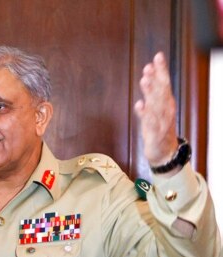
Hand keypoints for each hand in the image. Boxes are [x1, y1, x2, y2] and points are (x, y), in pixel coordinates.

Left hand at [134, 52, 177, 166]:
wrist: (164, 151)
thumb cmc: (158, 127)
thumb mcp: (155, 108)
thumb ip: (151, 93)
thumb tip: (147, 76)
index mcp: (165, 102)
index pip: (164, 82)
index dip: (161, 70)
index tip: (157, 56)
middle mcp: (165, 109)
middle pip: (161, 91)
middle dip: (156, 77)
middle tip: (149, 65)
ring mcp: (160, 121)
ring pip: (155, 104)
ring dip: (150, 92)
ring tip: (144, 80)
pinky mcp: (153, 133)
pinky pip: (149, 123)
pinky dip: (145, 114)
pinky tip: (140, 106)